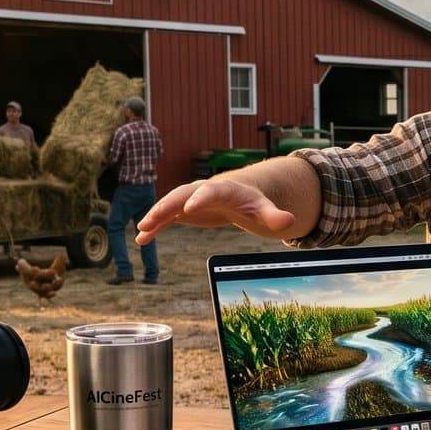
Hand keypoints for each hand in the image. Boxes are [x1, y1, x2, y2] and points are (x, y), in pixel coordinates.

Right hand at [136, 178, 293, 242]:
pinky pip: (165, 219)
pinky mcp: (182, 212)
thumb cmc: (252, 202)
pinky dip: (153, 228)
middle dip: (167, 205)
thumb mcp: (263, 209)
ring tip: (142, 229)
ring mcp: (189, 200)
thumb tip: (289, 222)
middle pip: (182, 195)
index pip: (209, 191)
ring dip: (155, 216)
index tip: (189, 209)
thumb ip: (274, 215)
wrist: (238, 196)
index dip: (200, 199)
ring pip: (169, 205)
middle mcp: (201, 191)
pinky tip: (141, 239)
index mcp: (222, 189)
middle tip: (153, 218)